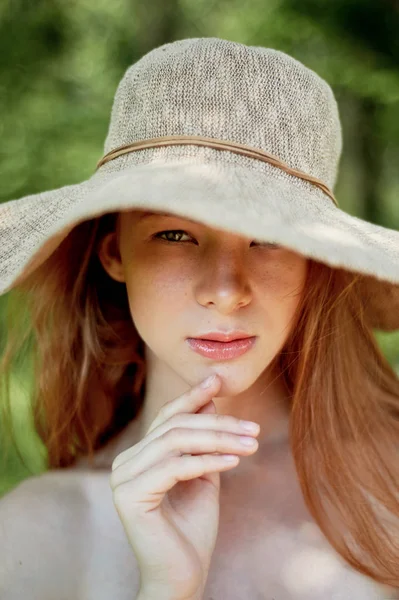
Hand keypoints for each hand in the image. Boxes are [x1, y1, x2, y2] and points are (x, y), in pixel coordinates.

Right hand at [109, 374, 259, 599]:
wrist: (183, 576)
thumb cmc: (192, 528)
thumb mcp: (202, 475)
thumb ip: (203, 442)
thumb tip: (210, 403)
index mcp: (139, 456)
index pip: (167, 418)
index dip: (192, 397)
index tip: (218, 379)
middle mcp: (126, 462)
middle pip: (176, 427)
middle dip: (219, 424)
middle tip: (253, 429)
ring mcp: (122, 478)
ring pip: (177, 442)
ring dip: (219, 440)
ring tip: (251, 444)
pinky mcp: (129, 495)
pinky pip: (176, 466)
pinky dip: (208, 460)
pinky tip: (234, 461)